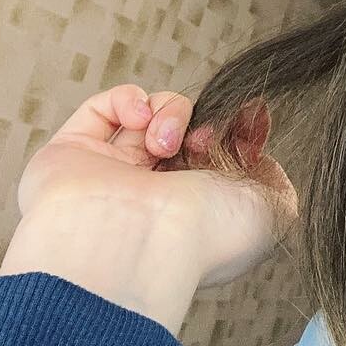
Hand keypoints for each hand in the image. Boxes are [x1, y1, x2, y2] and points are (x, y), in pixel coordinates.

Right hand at [0, 84, 297, 331]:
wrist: (136, 245)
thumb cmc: (204, 237)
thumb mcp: (272, 211)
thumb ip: (275, 182)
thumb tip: (260, 159)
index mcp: (194, 214)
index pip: (215, 158)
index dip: (232, 138)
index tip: (244, 136)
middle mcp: (151, 197)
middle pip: (183, 133)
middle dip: (200, 126)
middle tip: (202, 143)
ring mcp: (110, 175)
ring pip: (147, 116)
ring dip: (169, 114)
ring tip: (165, 144)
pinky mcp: (69, 155)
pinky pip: (100, 108)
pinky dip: (128, 100)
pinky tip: (141, 119)